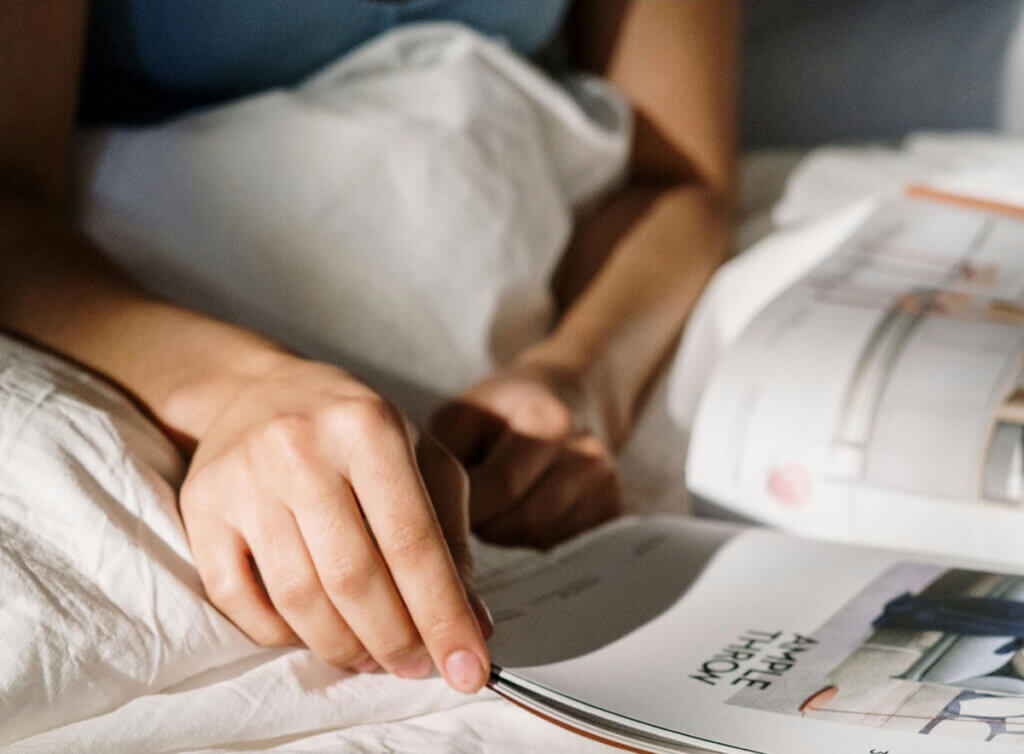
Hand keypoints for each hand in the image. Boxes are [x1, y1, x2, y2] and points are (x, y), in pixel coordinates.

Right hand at [179, 357, 491, 691]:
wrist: (258, 391)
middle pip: (353, 578)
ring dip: (342, 646)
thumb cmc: (354, 431)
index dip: (443, 615)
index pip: (412, 541)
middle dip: (394, 640)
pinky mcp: (201, 508)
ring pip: (298, 597)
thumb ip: (450, 536)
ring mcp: (244, 479)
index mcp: (369, 428)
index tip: (469, 670)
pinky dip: (280, 634)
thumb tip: (472, 624)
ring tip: (370, 657)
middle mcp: (302, 448)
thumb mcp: (420, 456)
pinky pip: (239, 599)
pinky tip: (312, 633)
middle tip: (414, 666)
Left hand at [430, 361, 622, 548]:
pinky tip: (519, 512)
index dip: (463, 508)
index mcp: (548, 420)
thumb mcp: (461, 417)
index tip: (439, 509)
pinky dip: (530, 538)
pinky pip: (560, 544)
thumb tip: (422, 520)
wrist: (568, 395)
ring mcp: (605, 484)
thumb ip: (440, 461)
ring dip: (504, 534)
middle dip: (482, 525)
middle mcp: (587, 453)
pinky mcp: (611, 509)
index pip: (501, 488)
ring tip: (491, 507)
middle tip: (463, 511)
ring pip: (539, 537)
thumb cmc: (502, 410)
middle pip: (522, 520)